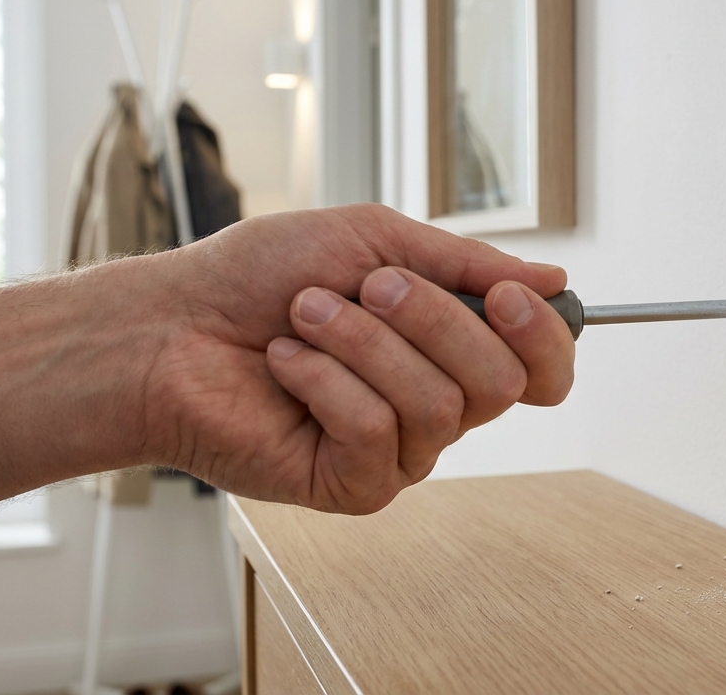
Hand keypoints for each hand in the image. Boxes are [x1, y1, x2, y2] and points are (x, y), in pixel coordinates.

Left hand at [144, 204, 574, 513]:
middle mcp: (435, 404)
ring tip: (304, 317)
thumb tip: (553, 281)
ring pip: (437, 406)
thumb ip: (467, 266)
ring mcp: (396, 450)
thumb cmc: (261, 276)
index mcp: (450, 348)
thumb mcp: (376, 240)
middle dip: (430, 320)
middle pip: (498, 384)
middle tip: (365, 287)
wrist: (172, 322)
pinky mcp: (351, 485)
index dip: (542, 338)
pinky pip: (377, 434)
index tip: (506, 297)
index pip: (540, 370)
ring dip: (362, 343)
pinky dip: (325, 382)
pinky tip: (286, 365)